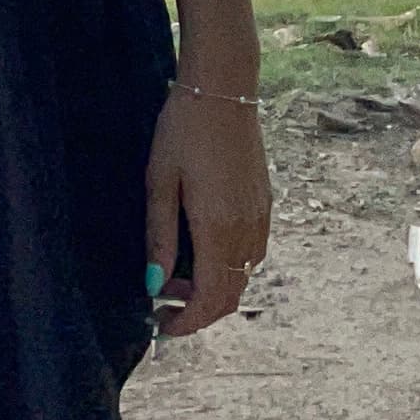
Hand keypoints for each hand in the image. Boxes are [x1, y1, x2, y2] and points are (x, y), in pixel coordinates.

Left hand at [143, 86, 269, 342]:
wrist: (223, 90)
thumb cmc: (183, 131)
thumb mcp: (160, 182)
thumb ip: (160, 237)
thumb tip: (154, 285)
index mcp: (219, 228)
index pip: (211, 299)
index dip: (188, 322)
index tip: (164, 329)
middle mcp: (247, 230)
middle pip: (231, 295)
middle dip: (199, 311)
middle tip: (163, 304)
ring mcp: (261, 217)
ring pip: (243, 276)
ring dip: (214, 288)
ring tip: (177, 276)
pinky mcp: (265, 204)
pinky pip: (251, 253)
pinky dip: (229, 266)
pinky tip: (202, 249)